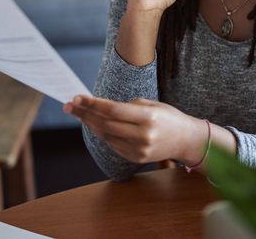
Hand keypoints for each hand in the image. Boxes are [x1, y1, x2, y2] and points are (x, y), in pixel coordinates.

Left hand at [64, 95, 205, 164]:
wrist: (186, 140)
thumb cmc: (169, 118)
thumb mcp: (152, 105)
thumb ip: (128, 106)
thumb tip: (100, 107)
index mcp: (148, 118)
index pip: (113, 110)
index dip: (93, 104)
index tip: (77, 97)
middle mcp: (143, 135)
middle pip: (106, 124)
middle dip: (85, 113)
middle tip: (69, 105)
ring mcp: (139, 149)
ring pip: (106, 136)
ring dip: (90, 124)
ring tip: (78, 113)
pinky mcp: (136, 158)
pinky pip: (113, 145)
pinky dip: (101, 134)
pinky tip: (93, 125)